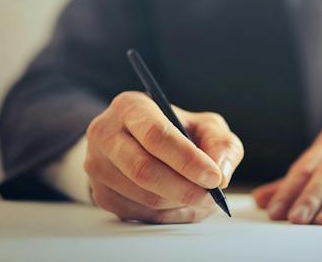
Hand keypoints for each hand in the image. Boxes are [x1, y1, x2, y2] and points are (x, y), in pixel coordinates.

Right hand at [84, 91, 243, 222]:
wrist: (141, 142)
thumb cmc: (178, 131)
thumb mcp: (205, 125)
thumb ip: (221, 143)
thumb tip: (222, 173)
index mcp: (131, 107)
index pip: (155, 135)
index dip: (187, 160)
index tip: (214, 177)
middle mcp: (106, 134)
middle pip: (144, 170)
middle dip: (185, 188)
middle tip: (213, 196)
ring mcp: (99, 167)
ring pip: (144, 197)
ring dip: (181, 203)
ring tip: (203, 198)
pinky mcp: (102, 195)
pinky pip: (141, 214)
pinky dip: (170, 215)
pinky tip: (184, 204)